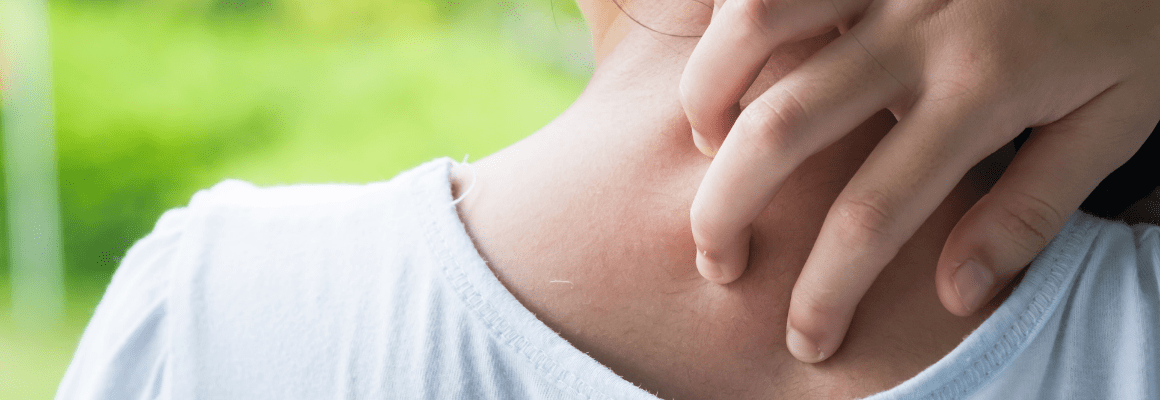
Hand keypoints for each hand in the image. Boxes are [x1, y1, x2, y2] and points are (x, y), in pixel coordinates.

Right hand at [680, 0, 1159, 362]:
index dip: (824, 290)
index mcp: (979, 90)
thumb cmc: (1134, 16)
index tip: (806, 338)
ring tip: (704, 145)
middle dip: (726, 205)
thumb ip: (1030, 208)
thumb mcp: (1116, 119)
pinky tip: (728, 55)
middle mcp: (916, 29)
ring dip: (708, 94)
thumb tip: (954, 292)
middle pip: (781, 127)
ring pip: (755, 27)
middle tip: (716, 256)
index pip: (873, 214)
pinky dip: (730, 17)